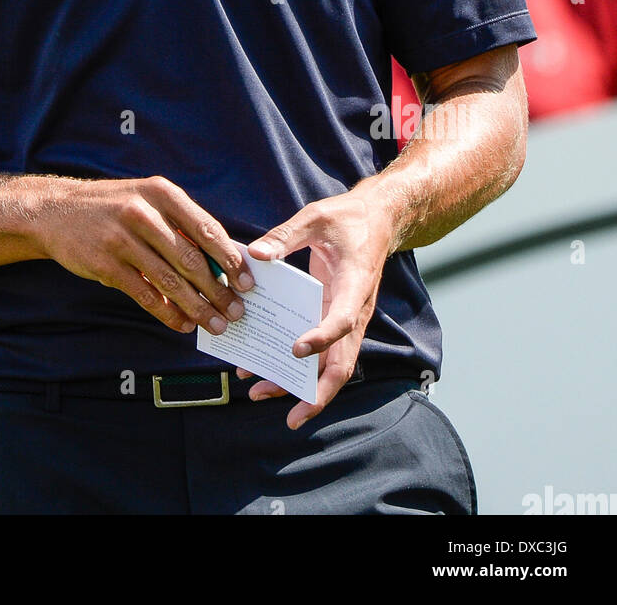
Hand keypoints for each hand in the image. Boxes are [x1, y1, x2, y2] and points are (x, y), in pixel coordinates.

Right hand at [33, 175, 254, 336]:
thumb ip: (180, 225)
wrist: (57, 211)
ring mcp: (123, 239)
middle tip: (236, 312)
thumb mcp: (147, 200)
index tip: (248, 284)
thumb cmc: (112, 207)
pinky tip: (182, 324)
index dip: (231, 260)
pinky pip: (145, 295)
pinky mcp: (106, 265)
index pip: (207, 230)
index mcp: (162, 193)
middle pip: (192, 261)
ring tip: (215, 325)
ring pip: (171, 282)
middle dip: (219, 292)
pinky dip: (167, 314)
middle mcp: (144, 213)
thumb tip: (221, 263)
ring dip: (198, 308)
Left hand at [236, 190, 391, 429]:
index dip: (321, 339)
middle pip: (342, 364)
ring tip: (260, 394)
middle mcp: (353, 311)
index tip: (294, 350)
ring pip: (330, 366)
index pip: (341, 321)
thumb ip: (286, 236)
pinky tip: (265, 368)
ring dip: (301, 387)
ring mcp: (346, 319)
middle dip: (317, 393)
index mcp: (353, 285)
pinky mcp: (336, 318)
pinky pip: (321, 352)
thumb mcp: (316, 218)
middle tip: (290, 416)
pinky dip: (297, 366)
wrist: (379, 220)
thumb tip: (254, 255)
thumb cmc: (349, 219)